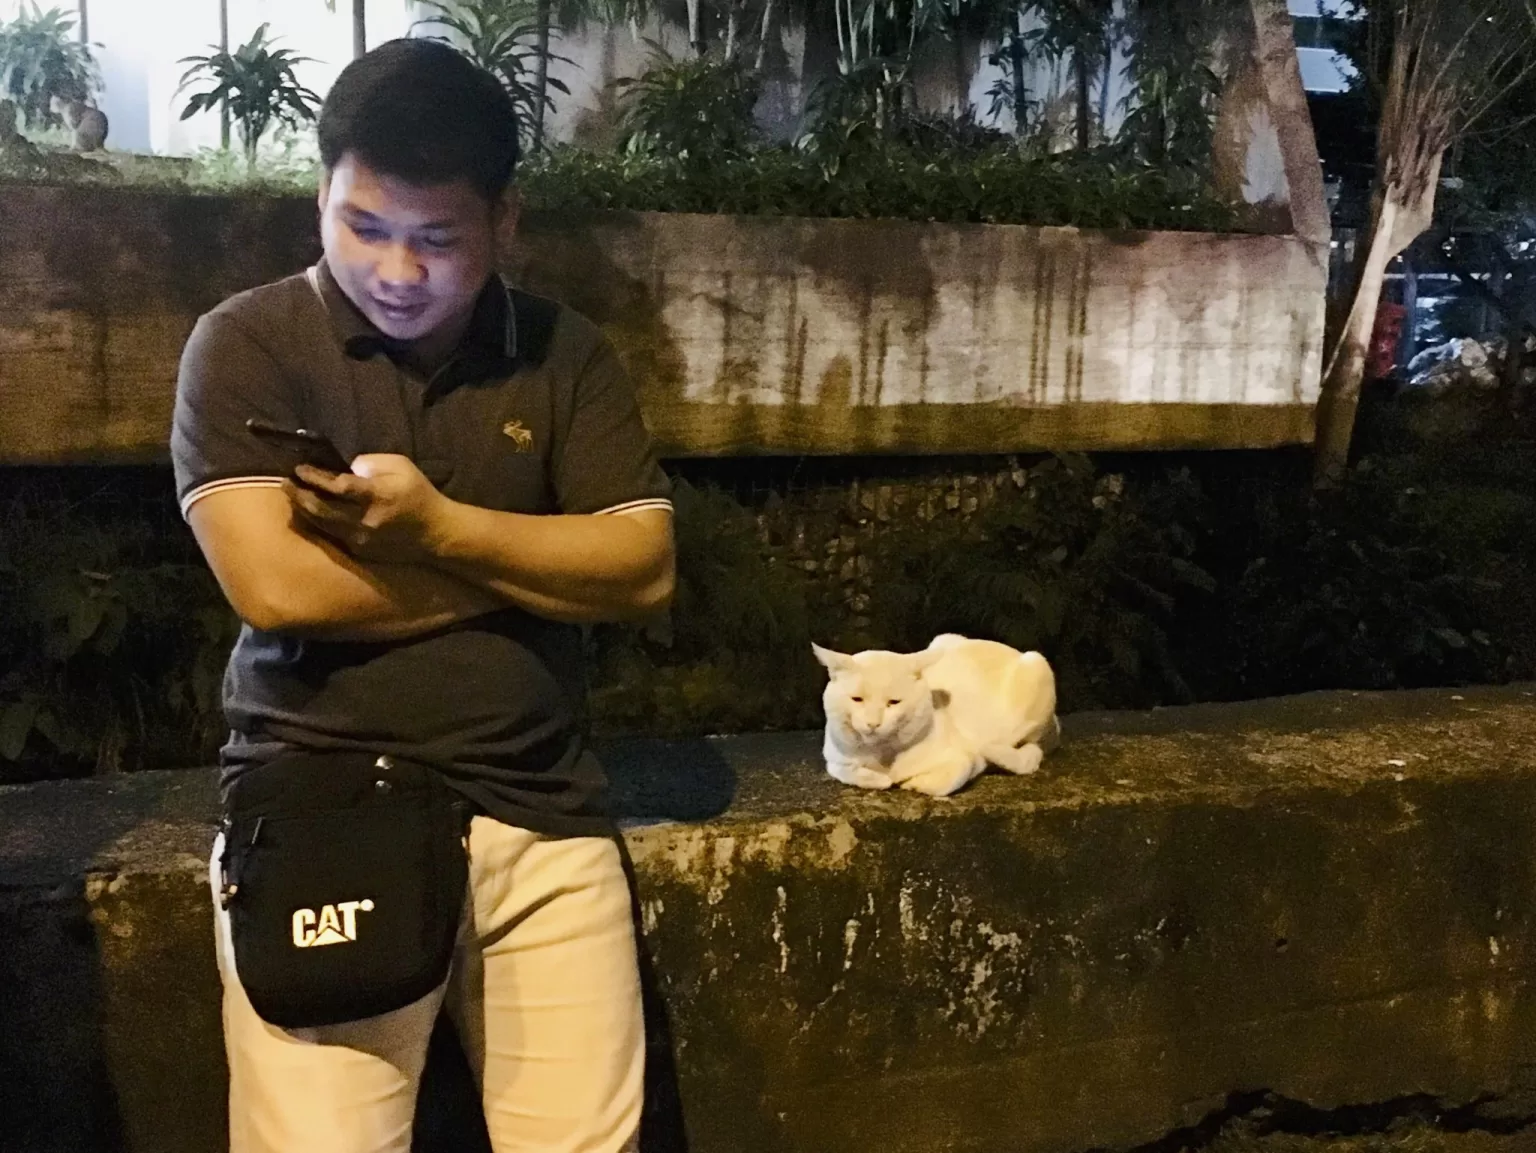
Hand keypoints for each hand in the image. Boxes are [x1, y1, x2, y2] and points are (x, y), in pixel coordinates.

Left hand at [285, 454, 449, 562]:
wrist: (435, 533)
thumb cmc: (419, 494)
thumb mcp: (402, 466)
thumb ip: (371, 462)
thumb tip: (346, 468)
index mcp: (376, 495)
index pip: (336, 485)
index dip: (314, 476)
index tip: (299, 468)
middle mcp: (364, 519)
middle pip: (321, 508)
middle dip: (299, 494)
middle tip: (285, 482)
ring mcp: (361, 539)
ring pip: (322, 524)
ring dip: (304, 509)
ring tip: (292, 496)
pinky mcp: (361, 550)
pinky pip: (333, 535)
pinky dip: (319, 522)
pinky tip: (312, 512)